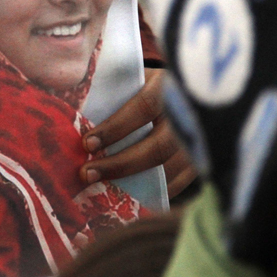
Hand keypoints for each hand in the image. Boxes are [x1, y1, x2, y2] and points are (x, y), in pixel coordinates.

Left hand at [80, 68, 196, 196]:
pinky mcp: (202, 156)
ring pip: (170, 168)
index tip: (87, 143)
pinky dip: (154, 192)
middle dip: (121, 163)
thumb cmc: (143, 84)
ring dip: (135, 182)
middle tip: (87, 173)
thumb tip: (73, 113)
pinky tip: (128, 197)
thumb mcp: (132, 78)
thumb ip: (112, 91)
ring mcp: (201, 137)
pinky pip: (181, 181)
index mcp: (169, 83)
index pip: (143, 107)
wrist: (183, 87)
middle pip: (159, 146)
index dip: (115, 127)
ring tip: (102, 188)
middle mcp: (190, 111)